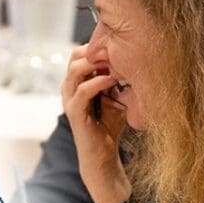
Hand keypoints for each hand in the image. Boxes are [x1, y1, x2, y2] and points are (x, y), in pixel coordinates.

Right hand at [60, 44, 130, 202]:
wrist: (103, 156)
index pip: (80, 53)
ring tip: (114, 64)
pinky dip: (98, 82)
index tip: (119, 46)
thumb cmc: (109, 126)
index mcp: (77, 82)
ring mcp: (69, 99)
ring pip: (75, 69)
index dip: (97, 46)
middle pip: (75, 56)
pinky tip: (113, 80)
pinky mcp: (75, 112)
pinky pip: (83, 90)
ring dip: (96, 63)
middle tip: (117, 51)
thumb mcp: (116, 97)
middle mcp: (69, 88)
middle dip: (96, 51)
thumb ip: (117, 80)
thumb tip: (134, 61)